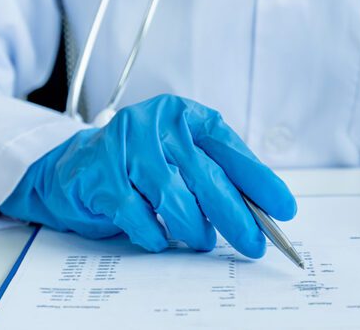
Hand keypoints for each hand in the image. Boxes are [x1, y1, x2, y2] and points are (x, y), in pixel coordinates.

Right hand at [0, 94, 296, 257]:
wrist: (76, 164)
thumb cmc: (140, 163)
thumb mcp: (181, 157)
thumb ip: (215, 175)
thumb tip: (258, 212)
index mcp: (186, 116)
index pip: (230, 149)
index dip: (259, 180)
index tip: (283, 207)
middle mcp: (158, 123)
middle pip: (207, 176)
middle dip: (235, 217)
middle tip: (254, 242)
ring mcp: (126, 144)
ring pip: (173, 197)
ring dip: (192, 228)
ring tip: (200, 240)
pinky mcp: (100, 171)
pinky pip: (136, 214)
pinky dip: (153, 233)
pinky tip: (159, 238)